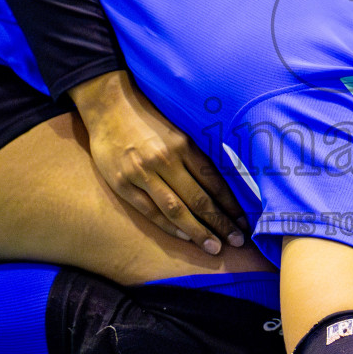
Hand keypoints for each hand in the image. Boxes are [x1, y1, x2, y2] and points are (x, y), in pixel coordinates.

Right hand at [68, 71, 247, 253]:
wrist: (108, 106)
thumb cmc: (147, 119)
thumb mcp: (177, 130)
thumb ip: (195, 156)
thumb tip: (221, 184)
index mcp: (182, 145)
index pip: (213, 181)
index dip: (230, 204)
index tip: (244, 221)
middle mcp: (164, 160)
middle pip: (199, 199)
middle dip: (221, 223)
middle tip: (238, 241)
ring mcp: (141, 174)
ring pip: (176, 210)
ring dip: (198, 231)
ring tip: (215, 247)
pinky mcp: (122, 184)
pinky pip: (150, 211)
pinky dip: (169, 226)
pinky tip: (185, 237)